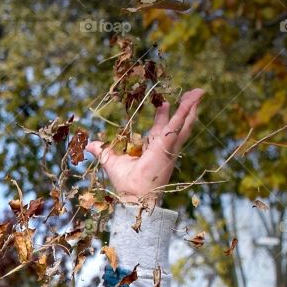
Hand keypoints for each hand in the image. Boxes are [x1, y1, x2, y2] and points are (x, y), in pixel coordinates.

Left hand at [85, 88, 205, 204]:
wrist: (134, 194)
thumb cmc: (125, 182)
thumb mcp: (111, 159)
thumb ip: (102, 150)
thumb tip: (88, 145)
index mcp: (152, 149)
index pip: (160, 129)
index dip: (162, 116)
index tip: (163, 104)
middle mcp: (164, 146)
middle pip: (176, 123)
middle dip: (183, 109)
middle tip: (188, 94)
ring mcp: (169, 145)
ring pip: (184, 122)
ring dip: (191, 106)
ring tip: (199, 91)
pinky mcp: (169, 143)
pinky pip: (180, 122)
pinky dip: (188, 109)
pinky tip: (195, 97)